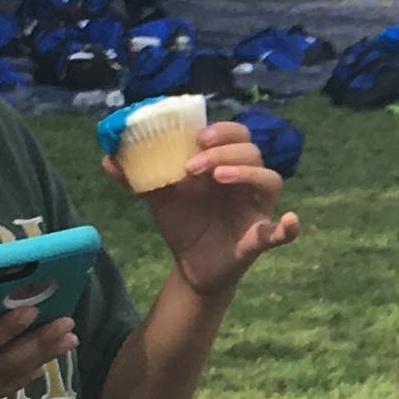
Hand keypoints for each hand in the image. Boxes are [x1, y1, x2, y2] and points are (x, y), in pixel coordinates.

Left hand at [109, 118, 298, 297]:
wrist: (190, 267)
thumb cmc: (183, 224)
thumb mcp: (158, 198)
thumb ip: (137, 178)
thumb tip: (106, 158)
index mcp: (224, 166)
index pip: (235, 135)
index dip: (222, 130)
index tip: (197, 137)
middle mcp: (245, 182)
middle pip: (252, 151)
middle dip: (225, 150)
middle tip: (195, 163)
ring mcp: (256, 209)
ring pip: (268, 179)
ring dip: (246, 172)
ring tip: (217, 178)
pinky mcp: (259, 238)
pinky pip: (280, 232)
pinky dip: (289, 227)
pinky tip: (291, 221)